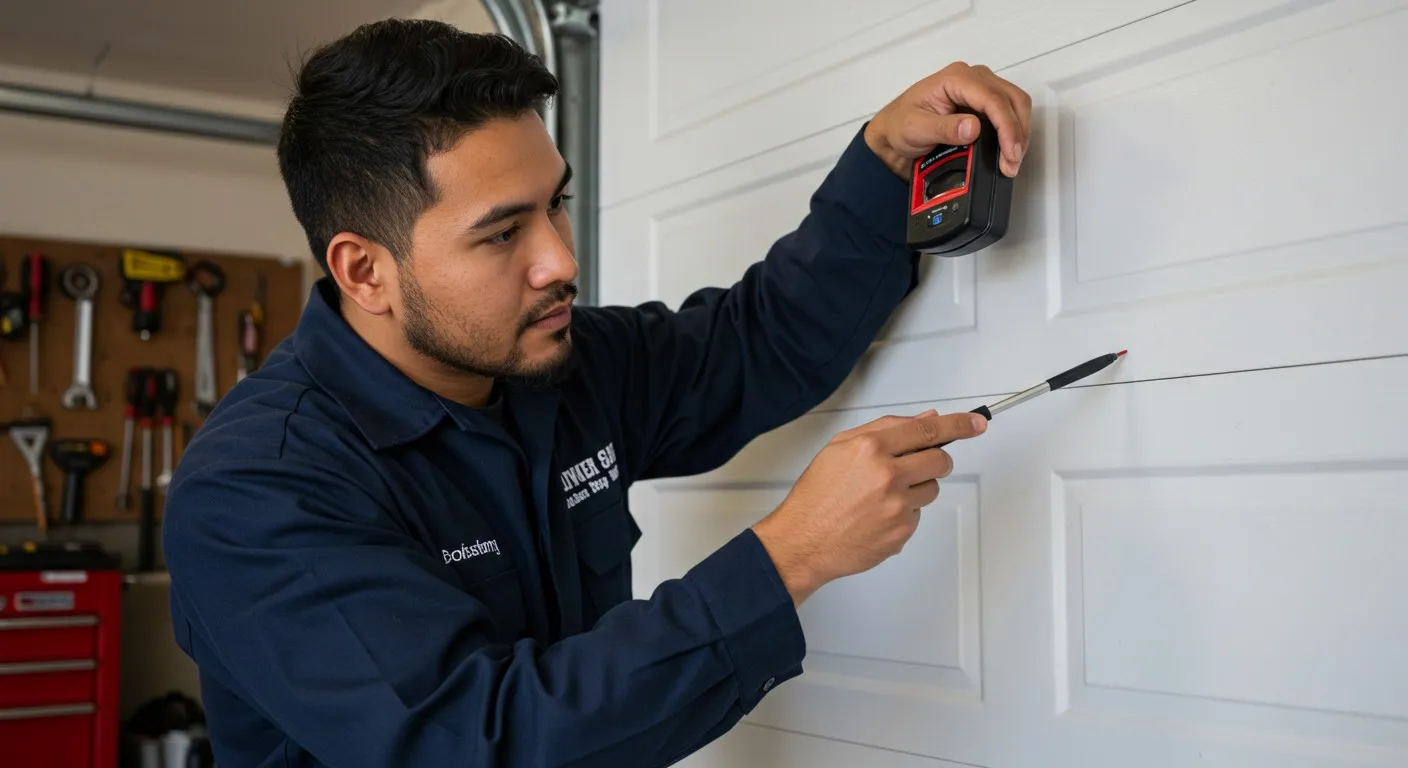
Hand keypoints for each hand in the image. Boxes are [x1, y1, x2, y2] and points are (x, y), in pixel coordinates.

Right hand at [751, 409, 986, 604]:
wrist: (804, 540)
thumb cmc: (818, 496)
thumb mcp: (840, 448)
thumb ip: (885, 428)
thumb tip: (925, 420)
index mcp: (870, 448)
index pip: (928, 430)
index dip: (959, 424)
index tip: (976, 423)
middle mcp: (887, 475)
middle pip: (940, 460)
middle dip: (936, 460)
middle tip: (917, 466)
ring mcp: (897, 506)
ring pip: (932, 489)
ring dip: (917, 488)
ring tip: (882, 496)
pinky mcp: (902, 532)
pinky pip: (918, 515)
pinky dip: (904, 514)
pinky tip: (877, 516)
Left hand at [864, 61, 1032, 178]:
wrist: (892, 134)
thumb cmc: (899, 125)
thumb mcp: (915, 129)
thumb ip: (943, 128)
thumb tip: (972, 127)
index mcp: (955, 79)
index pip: (992, 99)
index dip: (1007, 127)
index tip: (1010, 152)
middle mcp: (971, 79)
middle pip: (1011, 99)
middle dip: (1017, 132)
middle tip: (1012, 162)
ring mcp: (979, 90)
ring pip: (1015, 104)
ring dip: (1019, 133)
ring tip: (1011, 161)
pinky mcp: (983, 104)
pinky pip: (1008, 112)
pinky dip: (1013, 132)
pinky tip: (1008, 151)